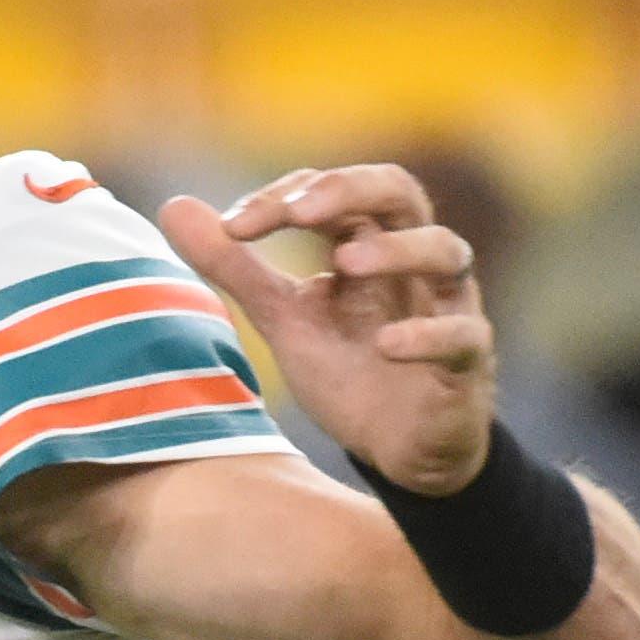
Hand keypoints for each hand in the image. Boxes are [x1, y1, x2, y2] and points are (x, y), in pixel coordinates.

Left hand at [159, 163, 494, 495]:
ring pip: (447, 253)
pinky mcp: (467, 363)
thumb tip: (171, 205)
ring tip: (345, 263)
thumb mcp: (284, 316)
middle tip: (298, 211)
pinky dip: (426, 335)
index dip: (283, 197)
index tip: (231, 226)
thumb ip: (234, 265)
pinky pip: (462, 336)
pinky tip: (387, 344)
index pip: (331, 193)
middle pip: (400, 194)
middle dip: (349, 190)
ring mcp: (447, 308)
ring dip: (397, 251)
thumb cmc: (349, 369)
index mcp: (365, 244)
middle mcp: (412, 265)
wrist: (399, 450)